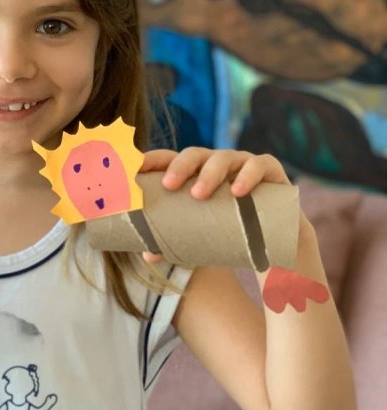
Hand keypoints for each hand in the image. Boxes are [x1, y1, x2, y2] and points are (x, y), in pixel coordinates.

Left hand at [139, 148, 290, 261]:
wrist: (273, 244)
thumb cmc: (228, 234)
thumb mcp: (199, 239)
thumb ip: (174, 244)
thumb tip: (148, 254)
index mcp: (195, 174)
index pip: (170, 159)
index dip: (153, 159)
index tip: (136, 166)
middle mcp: (216, 165)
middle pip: (194, 154)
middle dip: (179, 166)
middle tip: (169, 186)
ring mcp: (243, 164)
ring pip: (224, 158)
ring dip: (209, 173)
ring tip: (199, 194)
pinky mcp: (270, 171)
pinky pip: (259, 165)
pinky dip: (248, 175)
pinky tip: (238, 192)